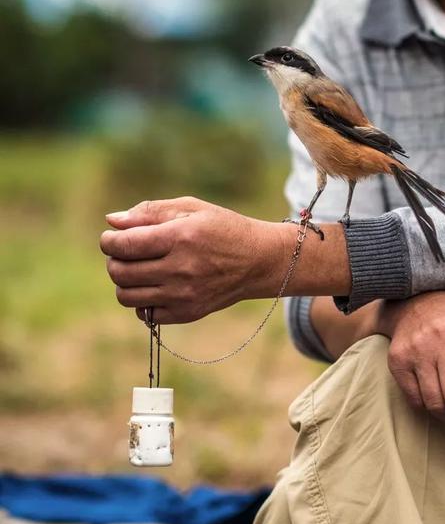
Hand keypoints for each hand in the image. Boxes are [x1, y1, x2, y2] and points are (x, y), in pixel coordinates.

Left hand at [100, 197, 282, 322]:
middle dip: (113, 260)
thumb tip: (112, 221)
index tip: (110, 238)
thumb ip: (150, 212)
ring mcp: (184, 295)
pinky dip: (142, 301)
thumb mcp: (192, 209)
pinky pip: (145, 314)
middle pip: (120, 272)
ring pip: (127, 296)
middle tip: (124, 253)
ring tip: (137, 270)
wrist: (257, 261)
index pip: (125, 245)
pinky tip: (154, 286)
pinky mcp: (187, 314)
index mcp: (181, 237)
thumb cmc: (222, 229)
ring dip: (124, 282)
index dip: (108, 241)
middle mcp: (181, 269)